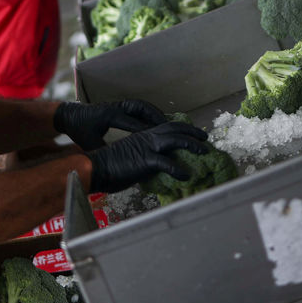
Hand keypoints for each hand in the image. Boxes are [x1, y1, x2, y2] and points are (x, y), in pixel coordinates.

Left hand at [54, 100, 166, 150]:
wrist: (70, 115)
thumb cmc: (79, 129)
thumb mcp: (88, 143)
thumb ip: (102, 151)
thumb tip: (116, 164)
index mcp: (109, 116)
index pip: (132, 124)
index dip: (146, 132)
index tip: (158, 140)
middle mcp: (117, 107)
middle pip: (142, 109)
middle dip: (156, 117)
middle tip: (169, 128)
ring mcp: (119, 105)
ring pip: (142, 106)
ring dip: (155, 113)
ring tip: (167, 124)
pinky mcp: (120, 106)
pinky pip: (139, 107)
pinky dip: (149, 113)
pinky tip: (156, 122)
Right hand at [87, 122, 208, 193]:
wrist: (95, 168)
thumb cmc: (110, 166)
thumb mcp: (131, 157)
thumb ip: (145, 158)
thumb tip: (157, 169)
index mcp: (144, 135)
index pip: (168, 126)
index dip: (183, 129)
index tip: (194, 134)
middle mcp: (148, 137)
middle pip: (176, 129)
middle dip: (193, 132)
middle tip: (205, 139)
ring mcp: (147, 147)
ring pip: (176, 140)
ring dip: (192, 145)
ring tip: (205, 152)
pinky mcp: (145, 161)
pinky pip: (167, 164)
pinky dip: (179, 170)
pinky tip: (187, 176)